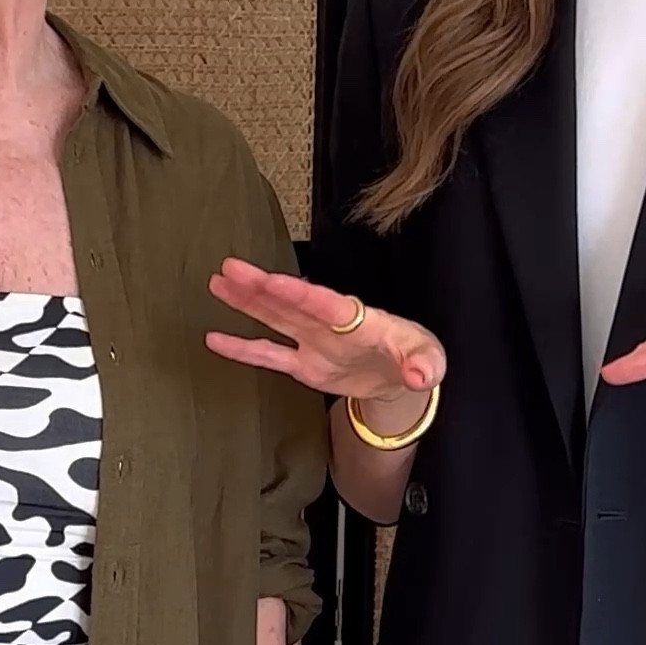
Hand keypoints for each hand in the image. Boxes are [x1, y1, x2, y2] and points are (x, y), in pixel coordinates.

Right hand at [205, 260, 445, 410]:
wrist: (401, 376)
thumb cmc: (414, 357)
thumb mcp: (430, 359)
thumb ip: (425, 364)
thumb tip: (420, 375)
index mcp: (358, 319)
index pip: (325, 303)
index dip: (299, 293)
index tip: (272, 280)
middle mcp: (328, 326)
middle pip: (290, 302)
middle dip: (260, 287)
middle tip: (230, 267)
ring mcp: (313, 343)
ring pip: (274, 319)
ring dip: (246, 303)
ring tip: (218, 282)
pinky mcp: (304, 366)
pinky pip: (269, 356)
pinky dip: (243, 348)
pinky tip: (216, 339)